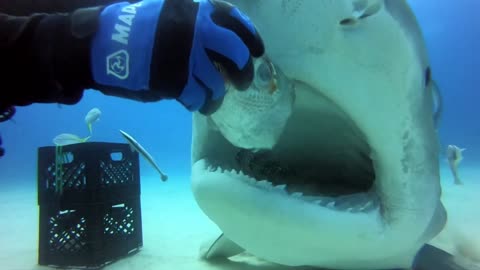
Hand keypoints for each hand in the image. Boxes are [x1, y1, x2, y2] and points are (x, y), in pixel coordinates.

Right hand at [90, 0, 264, 113]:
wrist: (98, 44)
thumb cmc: (132, 27)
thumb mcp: (166, 10)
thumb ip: (194, 21)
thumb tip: (222, 41)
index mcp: (194, 9)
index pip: (236, 21)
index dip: (251, 37)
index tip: (257, 50)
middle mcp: (196, 30)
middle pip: (236, 54)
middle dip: (243, 72)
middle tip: (241, 83)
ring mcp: (186, 57)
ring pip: (218, 83)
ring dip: (218, 95)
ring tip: (213, 100)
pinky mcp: (175, 82)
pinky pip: (198, 98)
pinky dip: (201, 104)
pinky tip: (198, 104)